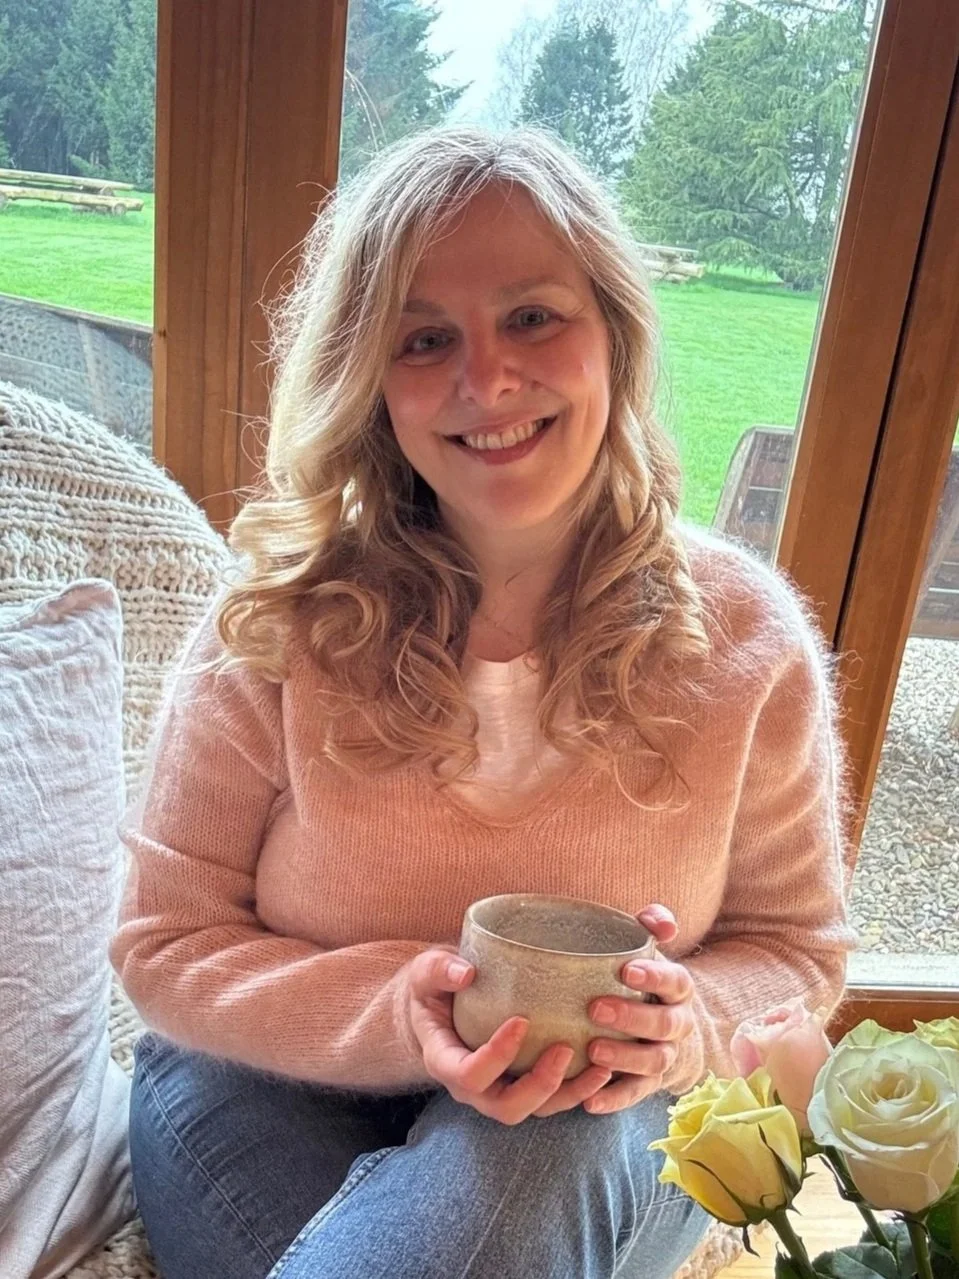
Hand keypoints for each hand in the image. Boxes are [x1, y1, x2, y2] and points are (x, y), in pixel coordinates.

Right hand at [407, 946, 613, 1124]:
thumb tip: (466, 973)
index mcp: (445, 1061)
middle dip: (540, 1085)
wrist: (441, 1004)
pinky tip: (603, 1069)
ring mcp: (498, 1090)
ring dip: (569, 1094)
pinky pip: (551, 1100)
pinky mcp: (522, 1085)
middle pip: (506, 1107)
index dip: (496, 1056)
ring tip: (600, 1067)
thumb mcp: (427, 971)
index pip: (469, 1075)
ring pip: (535, 1110)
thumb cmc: (435, 986)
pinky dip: (578, 1090)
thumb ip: (440, 970)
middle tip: (565, 1048)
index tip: (522, 1021)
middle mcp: (472, 1088)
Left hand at [580, 903, 695, 1114]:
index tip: (626, 970)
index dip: (655, 976)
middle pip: (666, 1024)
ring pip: (654, 1061)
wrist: (663, 1027)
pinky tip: (590, 1102)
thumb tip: (661, 921)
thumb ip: (651, 927)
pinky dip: (615, 1099)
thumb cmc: (643, 980)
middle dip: (633, 1017)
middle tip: (596, 1009)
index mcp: (678, 989)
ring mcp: (666, 1055)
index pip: (675, 980)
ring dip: (625, 1057)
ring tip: (593, 1052)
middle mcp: (678, 1024)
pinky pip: (636, 1093)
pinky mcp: (650, 1083)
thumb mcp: (648, 950)